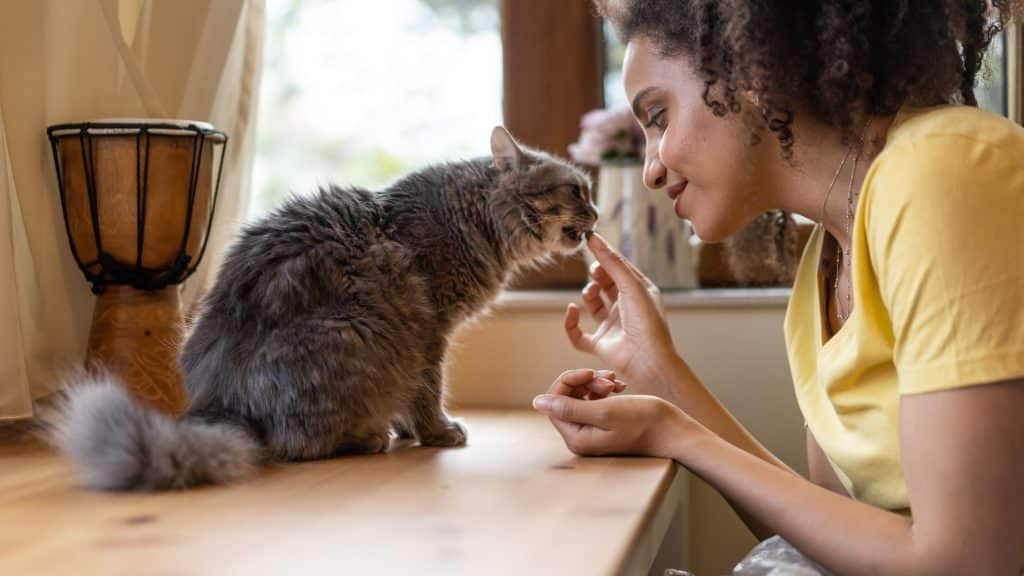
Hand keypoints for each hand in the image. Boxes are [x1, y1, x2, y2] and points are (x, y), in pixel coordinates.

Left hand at [532, 374, 692, 458]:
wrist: (673, 431)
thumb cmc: (644, 421)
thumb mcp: (605, 411)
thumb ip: (569, 408)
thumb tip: (537, 402)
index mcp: (577, 437)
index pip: (555, 402)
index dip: (569, 381)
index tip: (590, 373)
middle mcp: (581, 437)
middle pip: (566, 398)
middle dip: (584, 382)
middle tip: (607, 379)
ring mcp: (592, 432)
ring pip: (580, 396)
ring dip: (595, 384)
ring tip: (615, 383)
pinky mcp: (604, 425)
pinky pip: (593, 401)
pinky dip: (604, 389)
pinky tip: (619, 386)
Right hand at [566, 234, 684, 399]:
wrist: (648, 361)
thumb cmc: (647, 322)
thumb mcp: (631, 285)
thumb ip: (612, 262)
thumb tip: (594, 238)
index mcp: (639, 293)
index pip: (620, 269)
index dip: (606, 257)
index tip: (590, 242)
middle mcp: (626, 308)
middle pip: (605, 284)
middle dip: (598, 275)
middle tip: (595, 271)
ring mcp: (612, 326)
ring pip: (592, 305)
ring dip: (587, 295)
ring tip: (590, 292)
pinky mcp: (600, 345)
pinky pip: (578, 334)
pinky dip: (570, 323)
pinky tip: (571, 310)